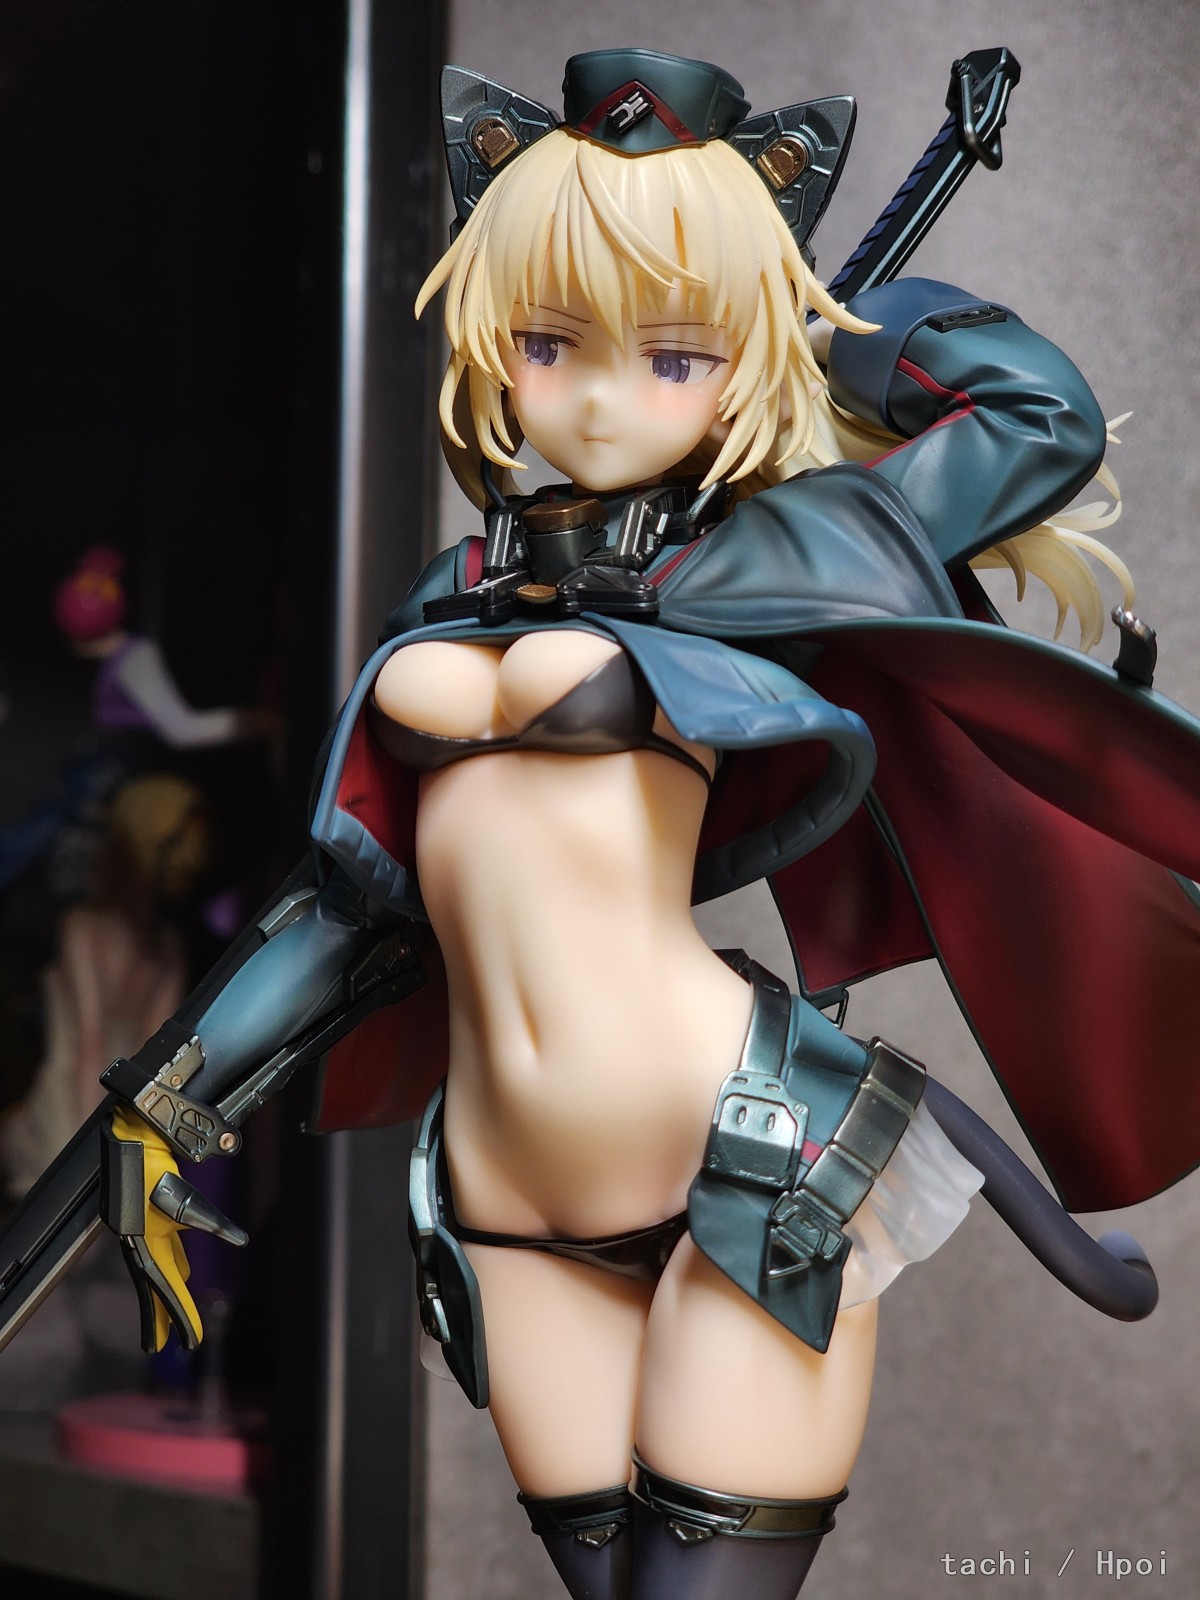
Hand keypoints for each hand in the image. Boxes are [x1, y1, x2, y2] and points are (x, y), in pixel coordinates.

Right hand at [106, 1107, 246, 1352]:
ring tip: (174, 1316)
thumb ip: (212, 1220)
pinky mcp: (149, 1220)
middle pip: (153, 1288)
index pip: (166, 1288)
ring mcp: (143, 1231)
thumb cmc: (158, 1168)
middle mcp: (141, 1242)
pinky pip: (163, 1250)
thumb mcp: (188, 1198)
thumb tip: (240, 1239)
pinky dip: (174, 1264)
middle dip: (160, 1317)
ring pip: (156, 1271)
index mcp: (147, 1242)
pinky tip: (185, 1270)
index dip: (180, 1314)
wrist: (136, 1139)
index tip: (192, 1339)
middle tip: (165, 1346)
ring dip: (164, 1294)